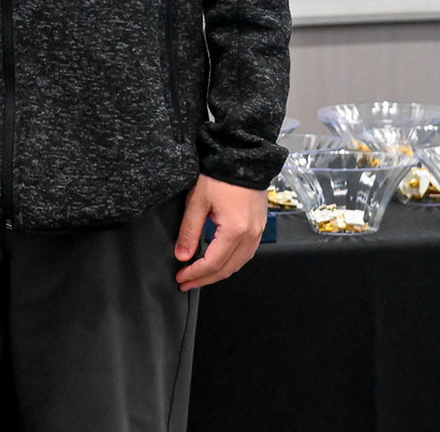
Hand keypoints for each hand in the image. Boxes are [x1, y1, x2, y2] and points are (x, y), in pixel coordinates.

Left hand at [173, 174, 266, 290]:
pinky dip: (231, 262)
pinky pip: (246, 253)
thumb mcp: (197, 201)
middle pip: (227, 269)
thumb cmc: (219, 175)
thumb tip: (182, 256)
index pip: (212, 263)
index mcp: (235, 231)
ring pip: (239, 264)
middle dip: (205, 279)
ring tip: (200, 276)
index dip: (195, 274)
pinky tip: (218, 262)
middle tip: (186, 283)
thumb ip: (189, 231)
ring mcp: (258, 232)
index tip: (180, 277)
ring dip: (219, 273)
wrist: (243, 157)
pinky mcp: (260, 227)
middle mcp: (251, 235)